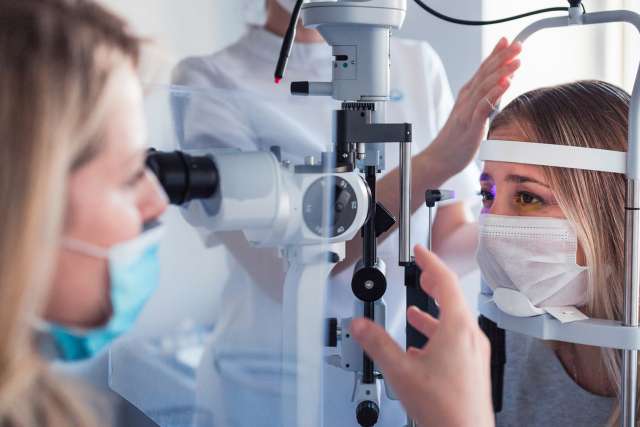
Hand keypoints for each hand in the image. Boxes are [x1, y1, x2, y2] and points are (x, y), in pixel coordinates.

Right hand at [351, 245, 493, 426]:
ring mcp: (474, 353)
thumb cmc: (445, 407)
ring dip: (433, 312)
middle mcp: (471, 337)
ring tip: (415, 310)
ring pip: (454, 321)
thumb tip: (360, 325)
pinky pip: (456, 340)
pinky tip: (422, 347)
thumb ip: (377, 343)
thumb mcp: (401, 370)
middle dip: (433, 284)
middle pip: (453, 298)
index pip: (446, 281)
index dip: (431, 262)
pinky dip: (438, 334)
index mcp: (458, 328)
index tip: (421, 251)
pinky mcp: (472, 368)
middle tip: (421, 273)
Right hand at [431, 37, 521, 174]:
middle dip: (502, 58)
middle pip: (485, 74)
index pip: (482, 70)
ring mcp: (467, 112)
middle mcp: (466, 100)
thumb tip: (499, 88)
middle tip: (517, 45)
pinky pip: (482, 107)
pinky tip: (505, 84)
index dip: (495, 54)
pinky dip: (493, 94)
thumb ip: (484, 100)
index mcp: (467, 96)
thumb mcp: (471, 115)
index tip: (508, 41)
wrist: (439, 158)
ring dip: (501, 73)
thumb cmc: (456, 139)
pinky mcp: (470, 126)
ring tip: (515, 61)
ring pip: (484, 87)